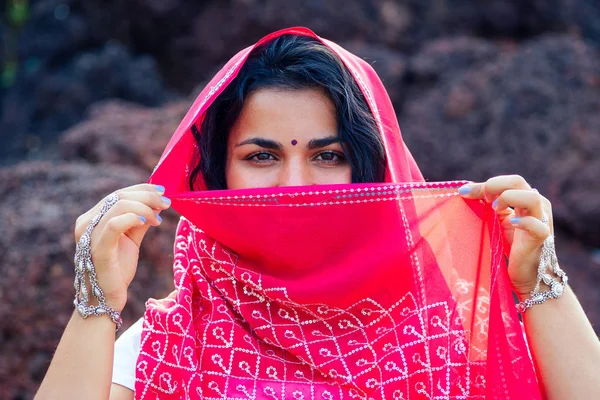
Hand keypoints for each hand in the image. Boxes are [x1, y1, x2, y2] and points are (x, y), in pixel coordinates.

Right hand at [74, 184, 170, 311]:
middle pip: (119, 196)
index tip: (163, 193)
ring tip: (159, 219)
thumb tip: (157, 203)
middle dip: (148, 197)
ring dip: (145, 207)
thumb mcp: (131, 238)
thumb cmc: (117, 267)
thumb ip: (140, 219)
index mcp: (92, 218)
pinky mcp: (97, 249)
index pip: (118, 194)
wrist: (107, 297)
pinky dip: (134, 217)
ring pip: (118, 205)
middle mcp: (87, 223)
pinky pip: (114, 224)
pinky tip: (148, 222)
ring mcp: (89, 235)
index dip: (142, 189)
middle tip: (166, 204)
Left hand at [458, 175, 552, 296]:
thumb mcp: (496, 221)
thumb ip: (487, 205)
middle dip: (495, 185)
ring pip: (532, 197)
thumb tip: (464, 191)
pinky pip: (537, 226)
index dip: (484, 184)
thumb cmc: (510, 245)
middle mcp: (536, 206)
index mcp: (525, 199)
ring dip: (509, 198)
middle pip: (518, 181)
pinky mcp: (542, 239)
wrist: (526, 274)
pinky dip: (523, 222)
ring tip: (495, 209)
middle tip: (483, 199)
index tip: (463, 192)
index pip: (506, 182)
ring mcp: (542, 221)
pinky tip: (511, 223)